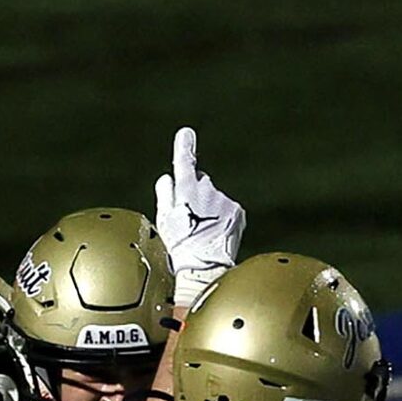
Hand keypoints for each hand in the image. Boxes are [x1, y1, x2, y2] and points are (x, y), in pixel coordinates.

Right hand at [154, 126, 246, 308]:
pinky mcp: (237, 211)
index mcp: (186, 188)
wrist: (205, 267)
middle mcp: (207, 189)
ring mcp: (224, 200)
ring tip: (203, 234)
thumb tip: (168, 177)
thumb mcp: (164, 219)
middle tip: (189, 219)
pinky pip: (228, 210)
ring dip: (210, 211)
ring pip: (215, 199)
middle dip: (196, 195)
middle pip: (201, 183)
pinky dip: (222, 219)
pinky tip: (215, 235)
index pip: (184, 161)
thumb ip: (165, 193)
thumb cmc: (180, 246)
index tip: (186, 133)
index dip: (184, 147)